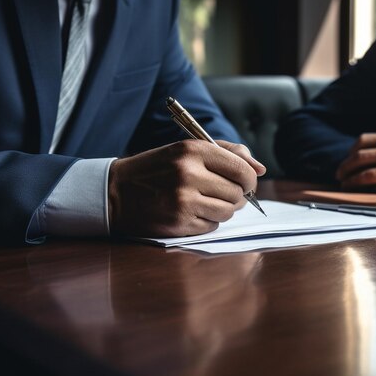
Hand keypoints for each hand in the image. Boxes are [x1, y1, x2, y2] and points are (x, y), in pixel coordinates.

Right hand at [108, 140, 265, 236]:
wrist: (116, 192)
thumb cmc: (158, 169)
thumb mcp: (187, 150)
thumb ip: (227, 153)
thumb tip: (260, 169)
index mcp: (193, 150)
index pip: (242, 169)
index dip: (249, 179)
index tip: (246, 182)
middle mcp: (189, 174)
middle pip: (237, 193)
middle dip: (236, 196)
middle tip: (221, 193)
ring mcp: (183, 200)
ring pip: (227, 211)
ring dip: (223, 210)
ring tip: (206, 202)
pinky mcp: (179, 222)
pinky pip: (212, 225)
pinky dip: (207, 221)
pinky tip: (191, 212)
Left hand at [336, 133, 375, 191]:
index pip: (367, 139)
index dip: (353, 149)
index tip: (348, 158)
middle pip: (360, 151)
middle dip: (346, 162)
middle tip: (339, 172)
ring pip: (361, 162)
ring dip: (347, 172)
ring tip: (341, 181)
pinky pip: (370, 176)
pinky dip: (356, 181)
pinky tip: (350, 186)